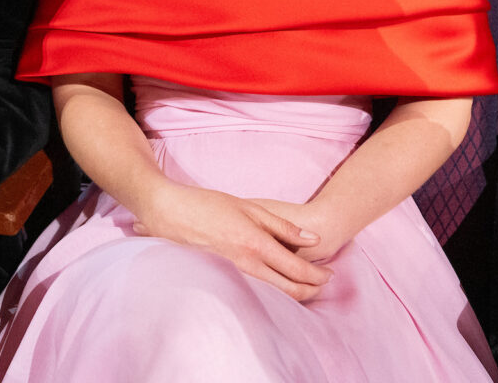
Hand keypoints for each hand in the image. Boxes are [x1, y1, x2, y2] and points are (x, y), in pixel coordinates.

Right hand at [130, 184, 331, 301]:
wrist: (168, 211)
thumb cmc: (208, 204)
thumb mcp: (249, 207)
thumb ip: (281, 225)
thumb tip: (312, 238)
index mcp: (255, 244)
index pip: (296, 270)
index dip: (317, 276)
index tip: (329, 274)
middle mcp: (246, 264)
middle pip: (288, 291)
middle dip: (311, 291)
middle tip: (323, 284)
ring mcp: (233, 274)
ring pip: (272, 294)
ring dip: (293, 293)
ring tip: (306, 285)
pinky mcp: (223, 277)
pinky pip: (255, 290)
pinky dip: (272, 291)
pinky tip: (277, 284)